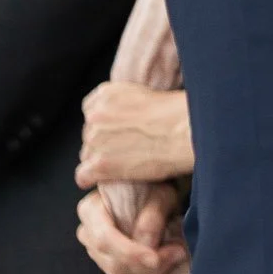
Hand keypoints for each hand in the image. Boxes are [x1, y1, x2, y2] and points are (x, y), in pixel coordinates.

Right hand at [76, 183, 185, 273]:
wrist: (154, 197)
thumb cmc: (156, 190)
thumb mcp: (160, 194)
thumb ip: (153, 215)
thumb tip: (146, 244)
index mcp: (91, 209)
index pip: (104, 239)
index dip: (129, 253)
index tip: (155, 258)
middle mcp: (88, 233)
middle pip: (112, 262)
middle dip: (145, 265)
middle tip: (177, 253)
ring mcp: (96, 252)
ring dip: (151, 272)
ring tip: (177, 254)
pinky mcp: (109, 265)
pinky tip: (167, 264)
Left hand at [78, 83, 193, 186]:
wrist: (189, 131)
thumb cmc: (182, 113)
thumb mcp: (149, 94)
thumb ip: (128, 105)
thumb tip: (125, 120)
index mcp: (106, 94)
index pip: (92, 111)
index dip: (108, 124)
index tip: (123, 130)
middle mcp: (95, 116)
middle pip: (91, 134)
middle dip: (106, 142)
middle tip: (131, 148)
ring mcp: (95, 140)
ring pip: (88, 155)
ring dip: (103, 159)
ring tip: (127, 163)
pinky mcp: (100, 164)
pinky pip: (83, 176)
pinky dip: (93, 179)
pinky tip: (108, 178)